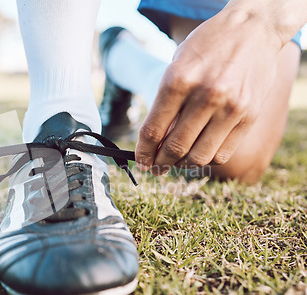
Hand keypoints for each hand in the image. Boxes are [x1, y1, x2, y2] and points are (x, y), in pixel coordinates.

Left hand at [135, 10, 281, 174]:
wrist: (253, 28)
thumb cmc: (207, 47)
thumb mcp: (177, 66)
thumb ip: (167, 104)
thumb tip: (157, 144)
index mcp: (179, 80)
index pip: (153, 130)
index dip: (143, 152)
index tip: (141, 161)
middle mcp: (205, 95)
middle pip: (175, 147)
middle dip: (160, 162)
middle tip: (156, 166)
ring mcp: (230, 107)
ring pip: (199, 157)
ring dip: (183, 164)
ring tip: (177, 160)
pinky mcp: (249, 116)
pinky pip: (222, 153)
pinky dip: (206, 159)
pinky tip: (199, 151)